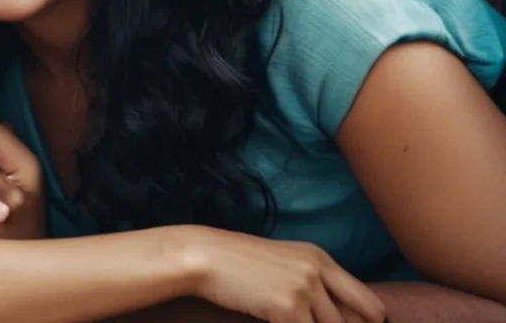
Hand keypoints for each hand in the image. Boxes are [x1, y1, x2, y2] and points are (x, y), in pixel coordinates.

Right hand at [177, 226, 386, 322]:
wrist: (204, 257)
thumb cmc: (237, 264)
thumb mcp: (282, 264)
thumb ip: (311, 284)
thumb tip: (332, 316)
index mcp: (320, 259)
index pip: (369, 303)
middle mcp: (318, 271)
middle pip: (352, 322)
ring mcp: (303, 289)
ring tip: (288, 320)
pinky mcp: (286, 308)